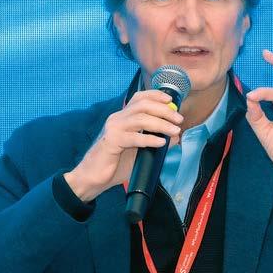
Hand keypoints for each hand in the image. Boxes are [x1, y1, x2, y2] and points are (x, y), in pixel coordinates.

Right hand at [65, 90, 182, 201]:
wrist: (93, 177)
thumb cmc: (115, 164)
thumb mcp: (139, 151)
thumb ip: (155, 141)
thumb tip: (175, 136)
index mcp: (122, 117)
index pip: (139, 98)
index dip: (156, 95)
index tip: (171, 100)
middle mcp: (117, 119)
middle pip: (143, 106)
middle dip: (164, 110)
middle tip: (179, 119)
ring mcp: (113, 129)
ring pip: (140, 119)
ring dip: (161, 123)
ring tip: (174, 131)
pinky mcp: (111, 142)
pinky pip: (133, 137)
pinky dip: (149, 139)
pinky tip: (160, 142)